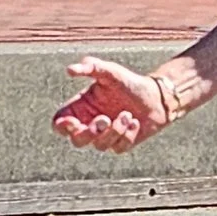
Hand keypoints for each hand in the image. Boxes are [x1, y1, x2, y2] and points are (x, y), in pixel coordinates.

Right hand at [55, 56, 175, 151]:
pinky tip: (135, 122)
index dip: (62, 127)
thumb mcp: (110, 72)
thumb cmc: (129, 82)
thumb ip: (90, 68)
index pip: (60, 124)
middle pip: (77, 141)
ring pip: (99, 145)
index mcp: (81, 108)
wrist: (156, 96)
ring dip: (115, 130)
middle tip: (104, 119)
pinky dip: (127, 135)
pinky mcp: (120, 144)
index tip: (73, 122)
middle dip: (90, 133)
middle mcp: (90, 124)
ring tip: (128, 114)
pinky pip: (118, 148)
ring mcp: (105, 136)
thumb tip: (69, 69)